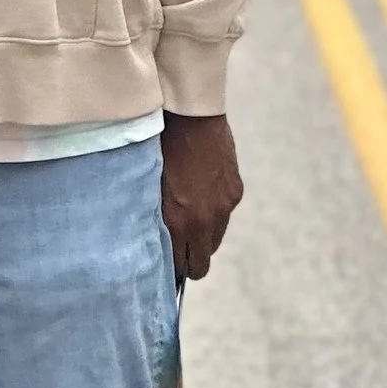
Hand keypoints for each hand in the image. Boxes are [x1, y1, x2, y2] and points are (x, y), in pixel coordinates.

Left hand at [160, 112, 242, 283]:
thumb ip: (157, 219)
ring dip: (203, 237)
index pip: (182, 267)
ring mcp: (223, 207)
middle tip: (180, 251)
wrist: (190, 117)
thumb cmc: (159, 149)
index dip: (174, 270)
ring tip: (189, 219)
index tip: (166, 268)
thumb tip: (158, 241)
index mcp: (179, 222)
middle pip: (202, 262)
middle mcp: (204, 220)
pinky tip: (201, 195)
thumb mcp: (150, 190)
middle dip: (191, 261)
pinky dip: (214, 213)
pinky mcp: (235, 192)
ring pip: (214, 240)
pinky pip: (224, 216)